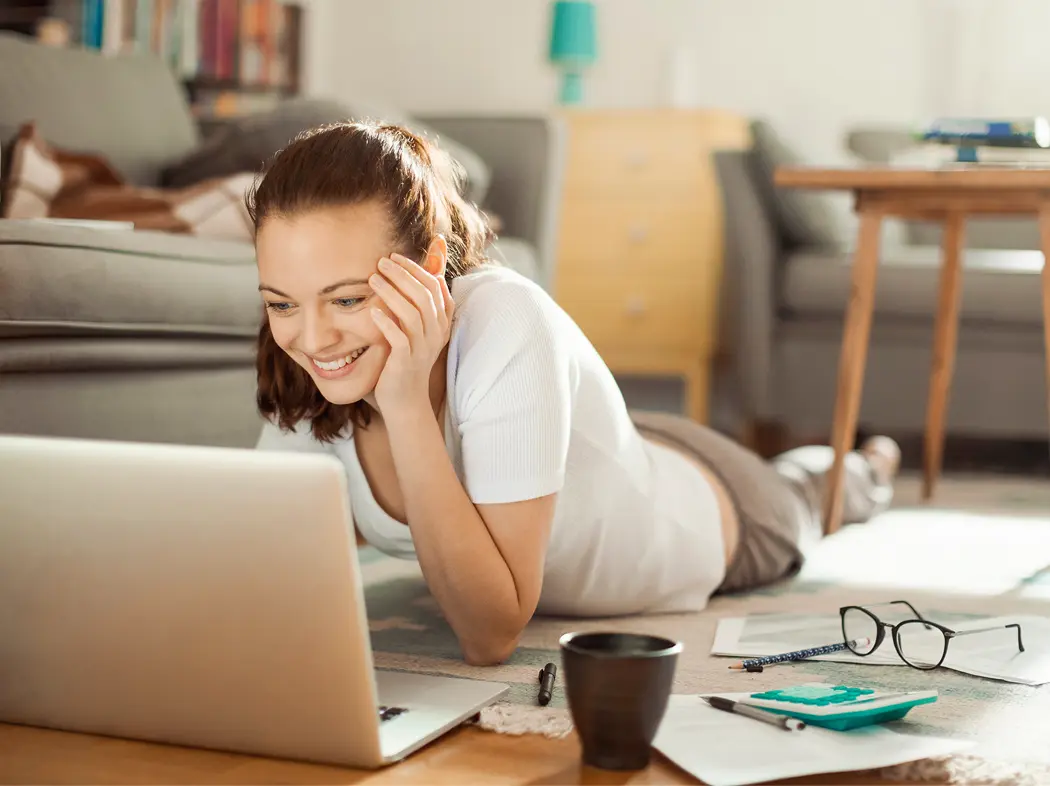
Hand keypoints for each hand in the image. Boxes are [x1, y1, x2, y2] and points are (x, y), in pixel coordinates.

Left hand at [369, 253, 454, 411]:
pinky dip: (386, 322)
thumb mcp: (416, 329)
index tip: (395, 257)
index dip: (416, 268)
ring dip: (392, 292)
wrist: (405, 400)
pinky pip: (399, 338)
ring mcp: (423, 348)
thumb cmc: (406, 359)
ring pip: (413, 313)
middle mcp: (436, 333)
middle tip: (381, 262)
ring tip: (373, 279)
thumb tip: (414, 272)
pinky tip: (372, 311)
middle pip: (424, 295)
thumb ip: (416, 304)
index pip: (435, 286)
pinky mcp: (406, 362)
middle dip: (402, 274)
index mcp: (441, 322)